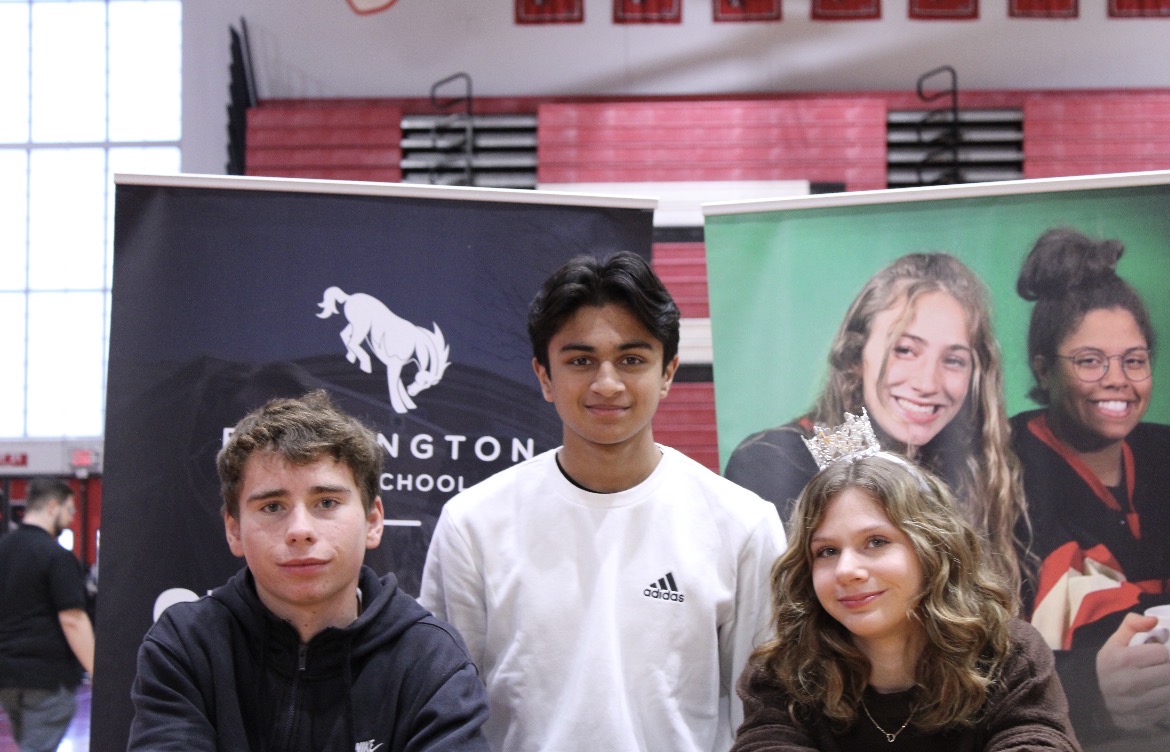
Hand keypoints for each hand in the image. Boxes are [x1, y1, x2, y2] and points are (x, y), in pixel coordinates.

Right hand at [1096, 612, 1169, 730]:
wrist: (1097, 701)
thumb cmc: (1110, 667)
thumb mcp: (1114, 643)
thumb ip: (1132, 624)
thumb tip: (1154, 620)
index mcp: (1121, 660)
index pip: (1162, 653)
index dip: (1161, 652)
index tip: (1155, 655)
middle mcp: (1128, 682)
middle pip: (1169, 673)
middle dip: (1166, 668)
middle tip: (1160, 668)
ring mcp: (1136, 704)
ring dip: (1167, 685)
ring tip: (1159, 681)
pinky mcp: (1144, 719)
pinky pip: (1167, 708)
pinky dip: (1166, 701)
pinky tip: (1157, 695)